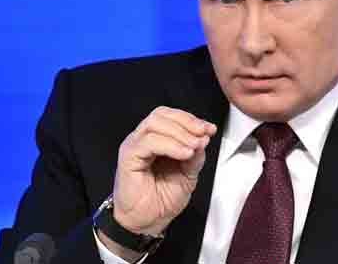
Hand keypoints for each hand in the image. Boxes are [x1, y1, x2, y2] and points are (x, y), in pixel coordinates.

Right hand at [112, 106, 216, 235]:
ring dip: (180, 133)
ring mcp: (134, 146)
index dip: (191, 119)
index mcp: (156, 139)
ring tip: (194, 146)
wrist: (147, 222)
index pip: (171, 117)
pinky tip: (184, 154)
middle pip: (162, 114)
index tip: (209, 129)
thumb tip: (203, 138)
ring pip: (155, 124)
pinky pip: (149, 142)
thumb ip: (195, 156)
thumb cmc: (162, 199)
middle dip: (187, 122)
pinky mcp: (128, 157)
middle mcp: (143, 138)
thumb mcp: (188, 174)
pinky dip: (170, 145)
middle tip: (203, 135)